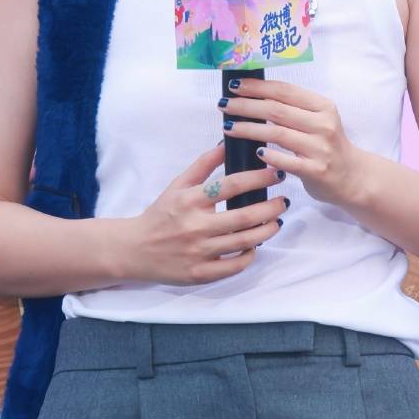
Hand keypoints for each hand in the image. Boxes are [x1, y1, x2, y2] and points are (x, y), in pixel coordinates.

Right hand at [124, 141, 287, 286]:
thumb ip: (203, 165)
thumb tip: (226, 145)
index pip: (231, 185)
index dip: (258, 178)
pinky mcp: (200, 274)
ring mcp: (198, 252)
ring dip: (266, 231)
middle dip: (270, 207)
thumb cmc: (160, 214)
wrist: (135, 249)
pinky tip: (255, 246)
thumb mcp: (178, 185)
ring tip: (276, 221)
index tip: (276, 174)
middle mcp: (195, 226)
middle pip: (243, 216)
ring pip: (243, 242)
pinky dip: (249, 256)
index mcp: (190, 200)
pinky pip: (234, 266)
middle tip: (283, 201)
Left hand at [218, 77, 359, 206]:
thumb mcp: (318, 120)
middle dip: (245, 105)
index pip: (284, 90)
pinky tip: (254, 152)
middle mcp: (323, 124)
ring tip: (228, 127)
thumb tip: (254, 95)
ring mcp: (320, 148)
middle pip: (276, 110)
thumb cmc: (328, 146)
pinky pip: (287, 161)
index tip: (234, 84)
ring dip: (248, 129)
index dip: (257, 86)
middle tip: (223, 104)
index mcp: (322, 106)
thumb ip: (293, 109)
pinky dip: (269, 155)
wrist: (353, 177)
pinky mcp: (316, 170)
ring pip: (277, 133)